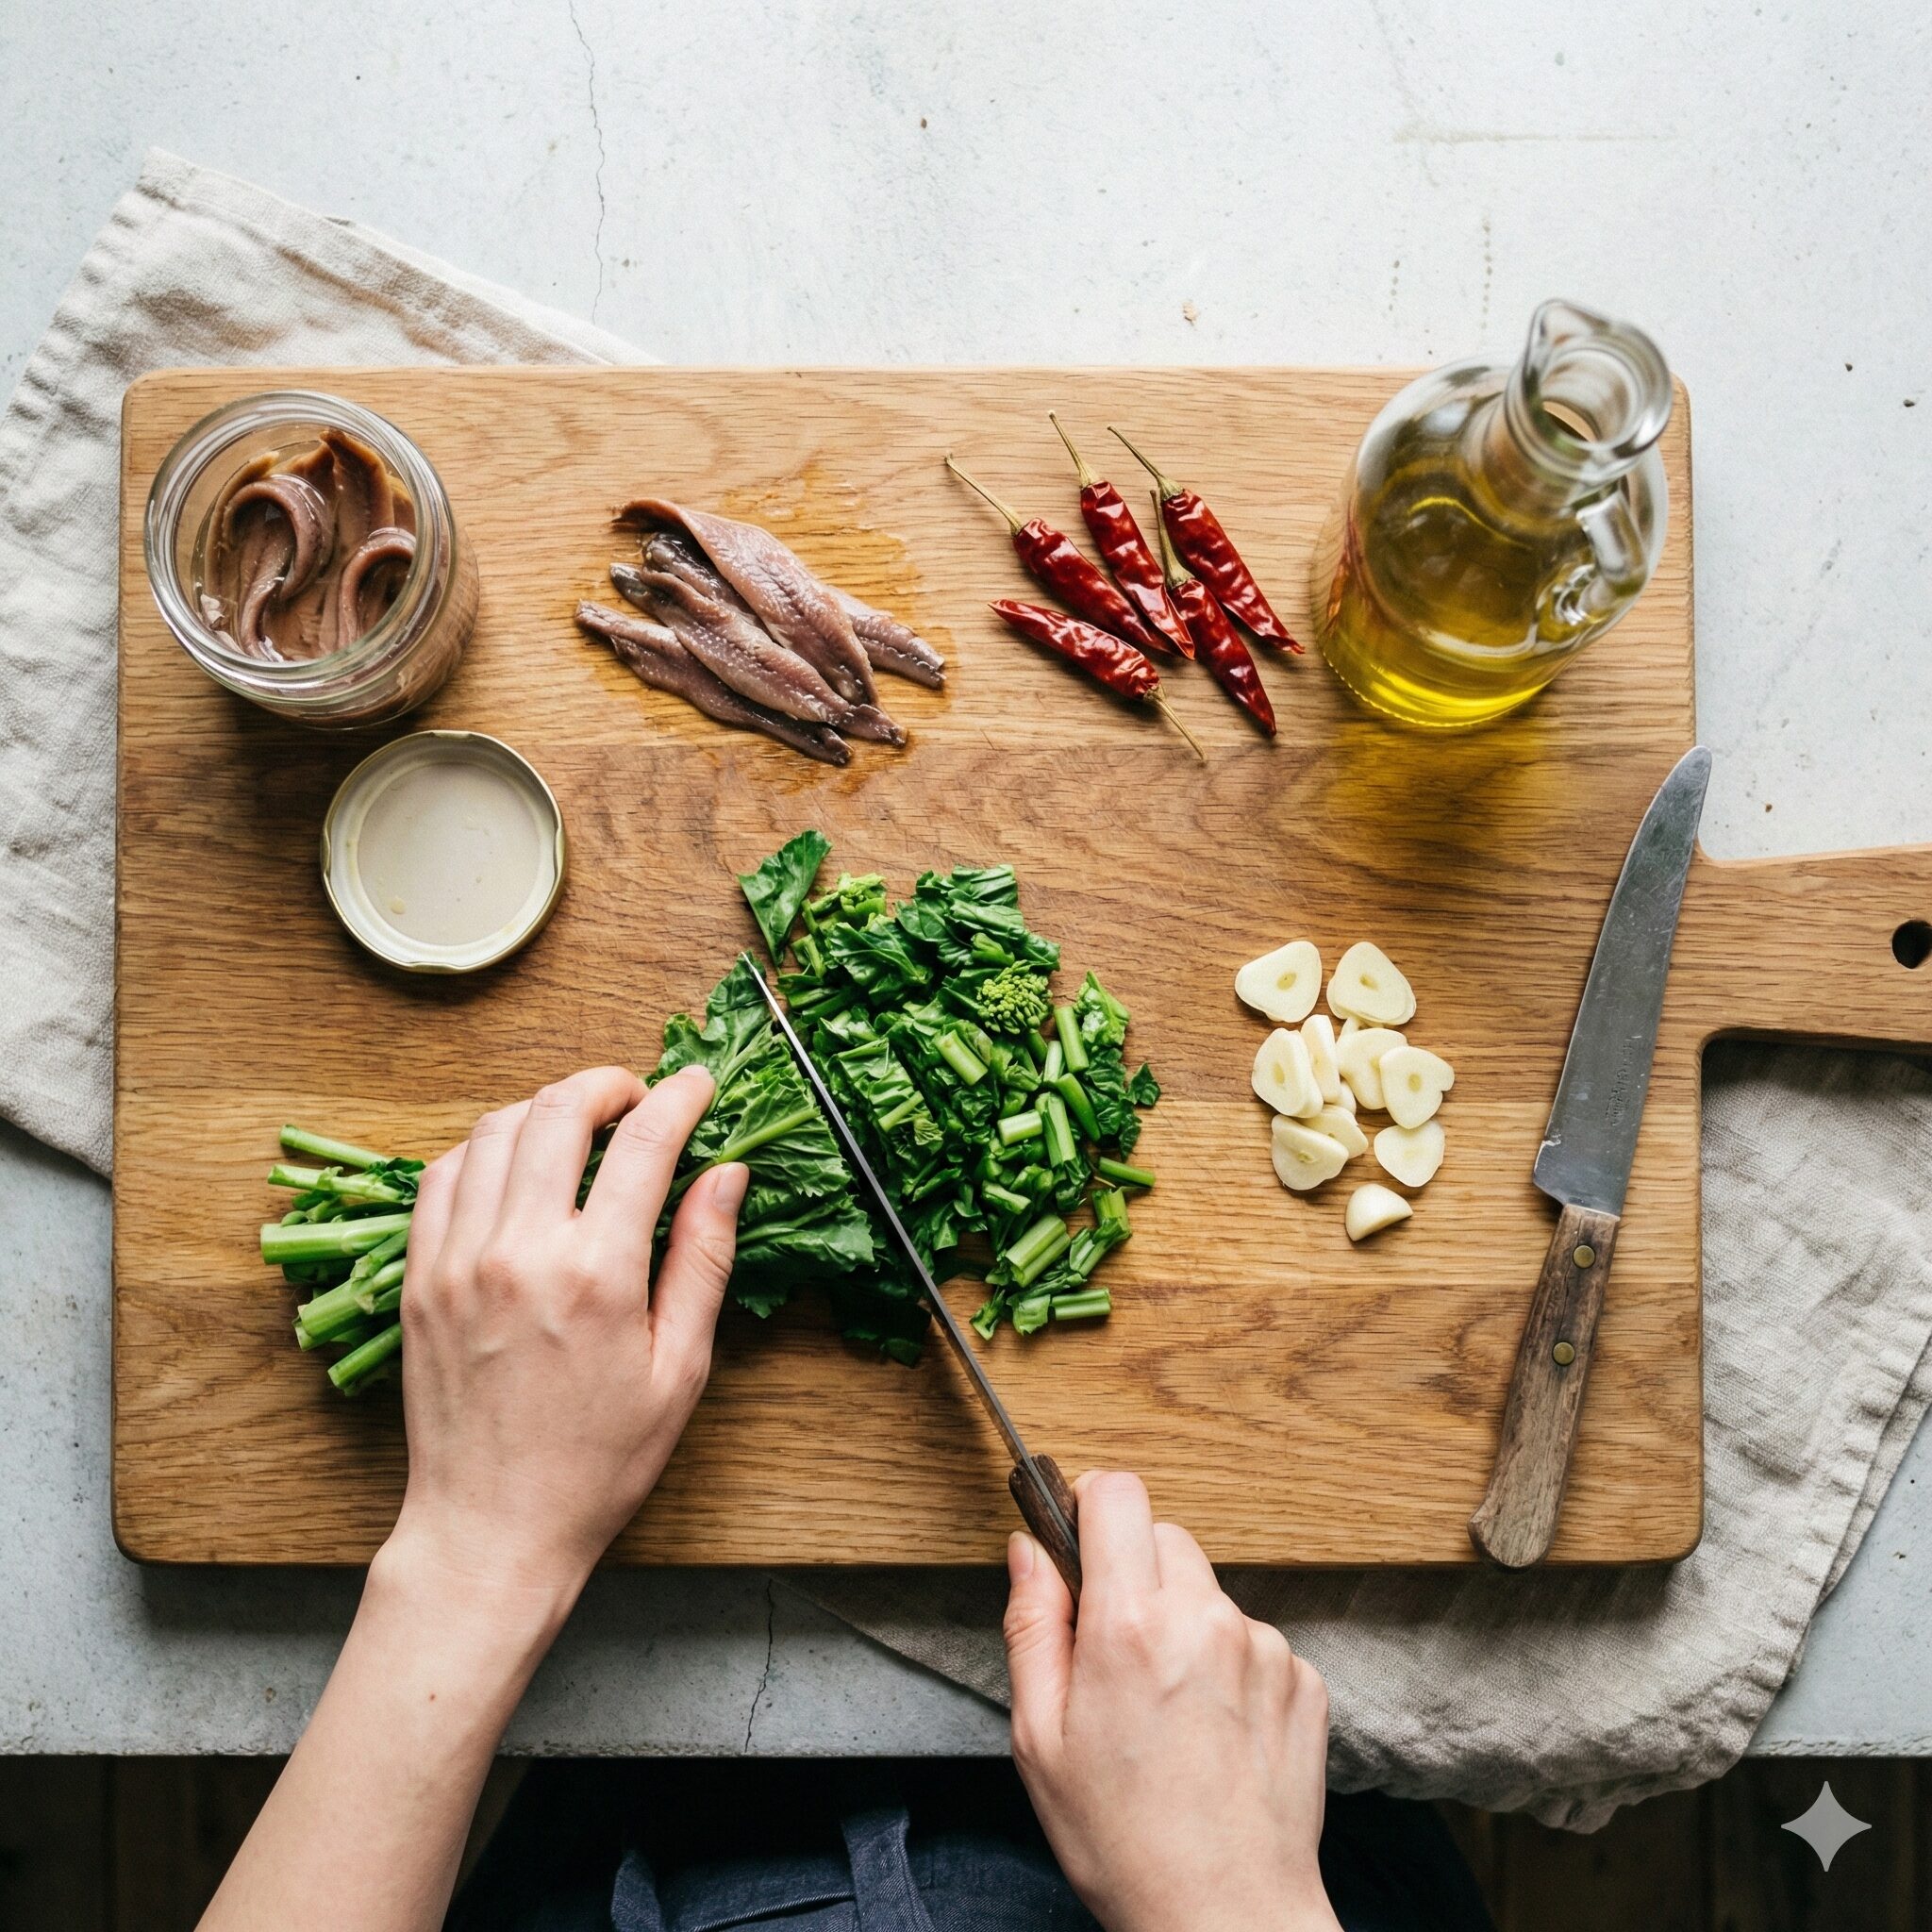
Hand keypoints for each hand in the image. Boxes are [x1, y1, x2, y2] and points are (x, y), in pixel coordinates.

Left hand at [386, 1064, 746, 1614]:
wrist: (491, 1529)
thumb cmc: (598, 1463)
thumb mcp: (680, 1369)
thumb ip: (704, 1260)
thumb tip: (727, 1174)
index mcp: (596, 1274)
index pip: (643, 1142)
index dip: (678, 1097)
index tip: (697, 1084)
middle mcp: (519, 1251)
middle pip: (558, 1111)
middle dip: (607, 1085)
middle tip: (637, 1097)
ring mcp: (457, 1260)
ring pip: (492, 1130)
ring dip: (543, 1109)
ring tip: (579, 1127)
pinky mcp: (418, 1279)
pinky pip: (440, 1176)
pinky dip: (481, 1149)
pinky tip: (513, 1167)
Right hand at [1004, 1473, 1340, 1931]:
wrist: (1226, 1917)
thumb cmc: (1123, 1841)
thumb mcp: (1040, 1738)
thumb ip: (1032, 1625)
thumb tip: (1029, 1549)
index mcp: (1130, 1625)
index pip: (1118, 1493)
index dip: (1090, 1504)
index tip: (1078, 1538)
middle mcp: (1204, 1619)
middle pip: (1163, 1536)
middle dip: (1132, 1572)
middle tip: (1115, 1650)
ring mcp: (1264, 1648)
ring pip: (1208, 1590)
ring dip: (1183, 1621)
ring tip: (1169, 1710)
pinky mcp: (1304, 1680)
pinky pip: (1252, 1639)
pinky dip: (1229, 1665)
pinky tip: (1213, 1732)